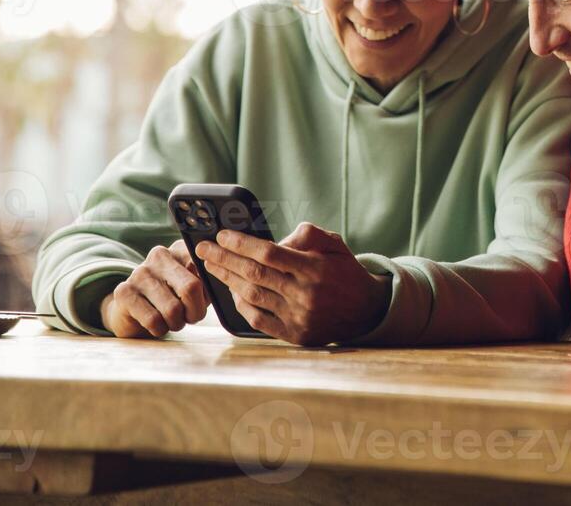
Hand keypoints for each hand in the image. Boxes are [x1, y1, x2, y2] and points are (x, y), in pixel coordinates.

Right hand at [100, 238, 209, 338]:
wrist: (133, 313)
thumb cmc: (174, 299)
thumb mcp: (195, 288)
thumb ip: (207, 283)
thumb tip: (217, 281)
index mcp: (181, 249)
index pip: (205, 268)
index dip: (208, 293)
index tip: (202, 301)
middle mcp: (160, 255)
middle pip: (191, 288)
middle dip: (195, 312)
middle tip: (190, 317)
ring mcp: (139, 272)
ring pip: (172, 309)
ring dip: (176, 323)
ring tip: (172, 320)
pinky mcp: (124, 292)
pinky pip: (153, 320)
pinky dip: (160, 329)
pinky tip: (155, 324)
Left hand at [195, 222, 390, 346]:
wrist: (366, 310)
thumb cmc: (345, 272)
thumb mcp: (334, 244)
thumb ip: (307, 235)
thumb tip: (276, 240)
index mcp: (315, 269)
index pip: (270, 254)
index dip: (242, 244)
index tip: (222, 236)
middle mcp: (305, 295)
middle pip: (254, 275)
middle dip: (224, 259)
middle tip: (204, 249)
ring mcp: (299, 317)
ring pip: (253, 296)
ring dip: (228, 280)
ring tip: (212, 266)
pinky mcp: (295, 335)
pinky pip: (258, 319)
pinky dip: (241, 305)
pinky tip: (232, 291)